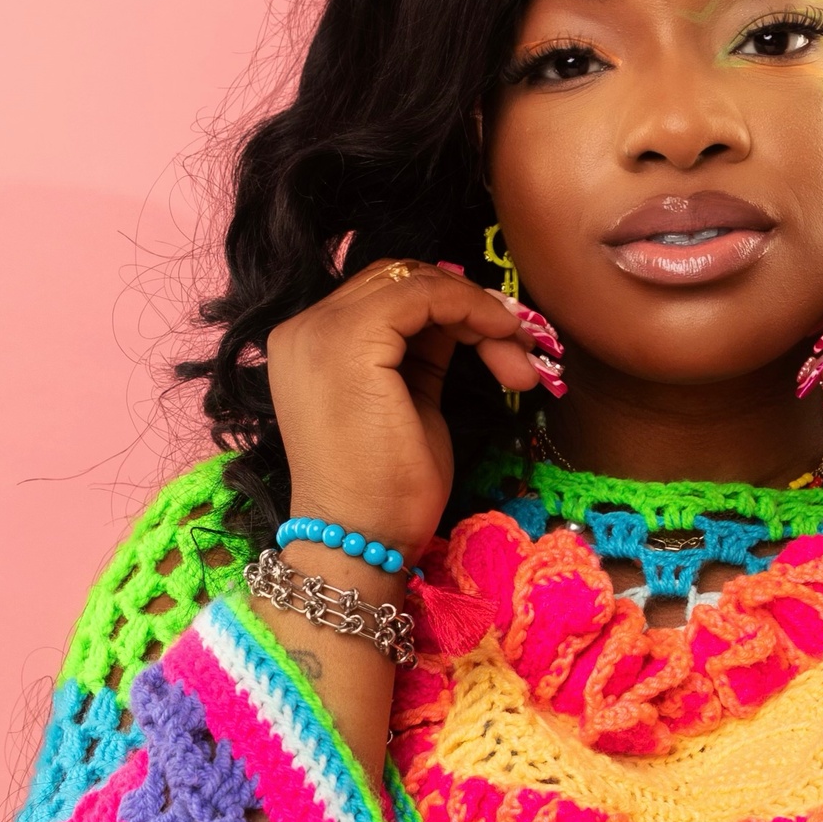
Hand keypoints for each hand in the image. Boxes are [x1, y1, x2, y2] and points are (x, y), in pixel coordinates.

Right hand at [264, 262, 557, 556]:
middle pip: (400, 279)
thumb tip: (463, 316)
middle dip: (469, 306)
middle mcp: (304, 328)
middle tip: (519, 349)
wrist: (360, 542)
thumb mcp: (410, 403)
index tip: (503, 341)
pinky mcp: (349, 341)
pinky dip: (472, 309)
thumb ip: (423, 353)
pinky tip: (503, 340)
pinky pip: (424, 295)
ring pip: (415, 281)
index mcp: (310, 344)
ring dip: (478, 311)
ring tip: (518, 361)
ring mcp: (319, 331)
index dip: (450, 305)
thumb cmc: (386, 492)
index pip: (386, 294)